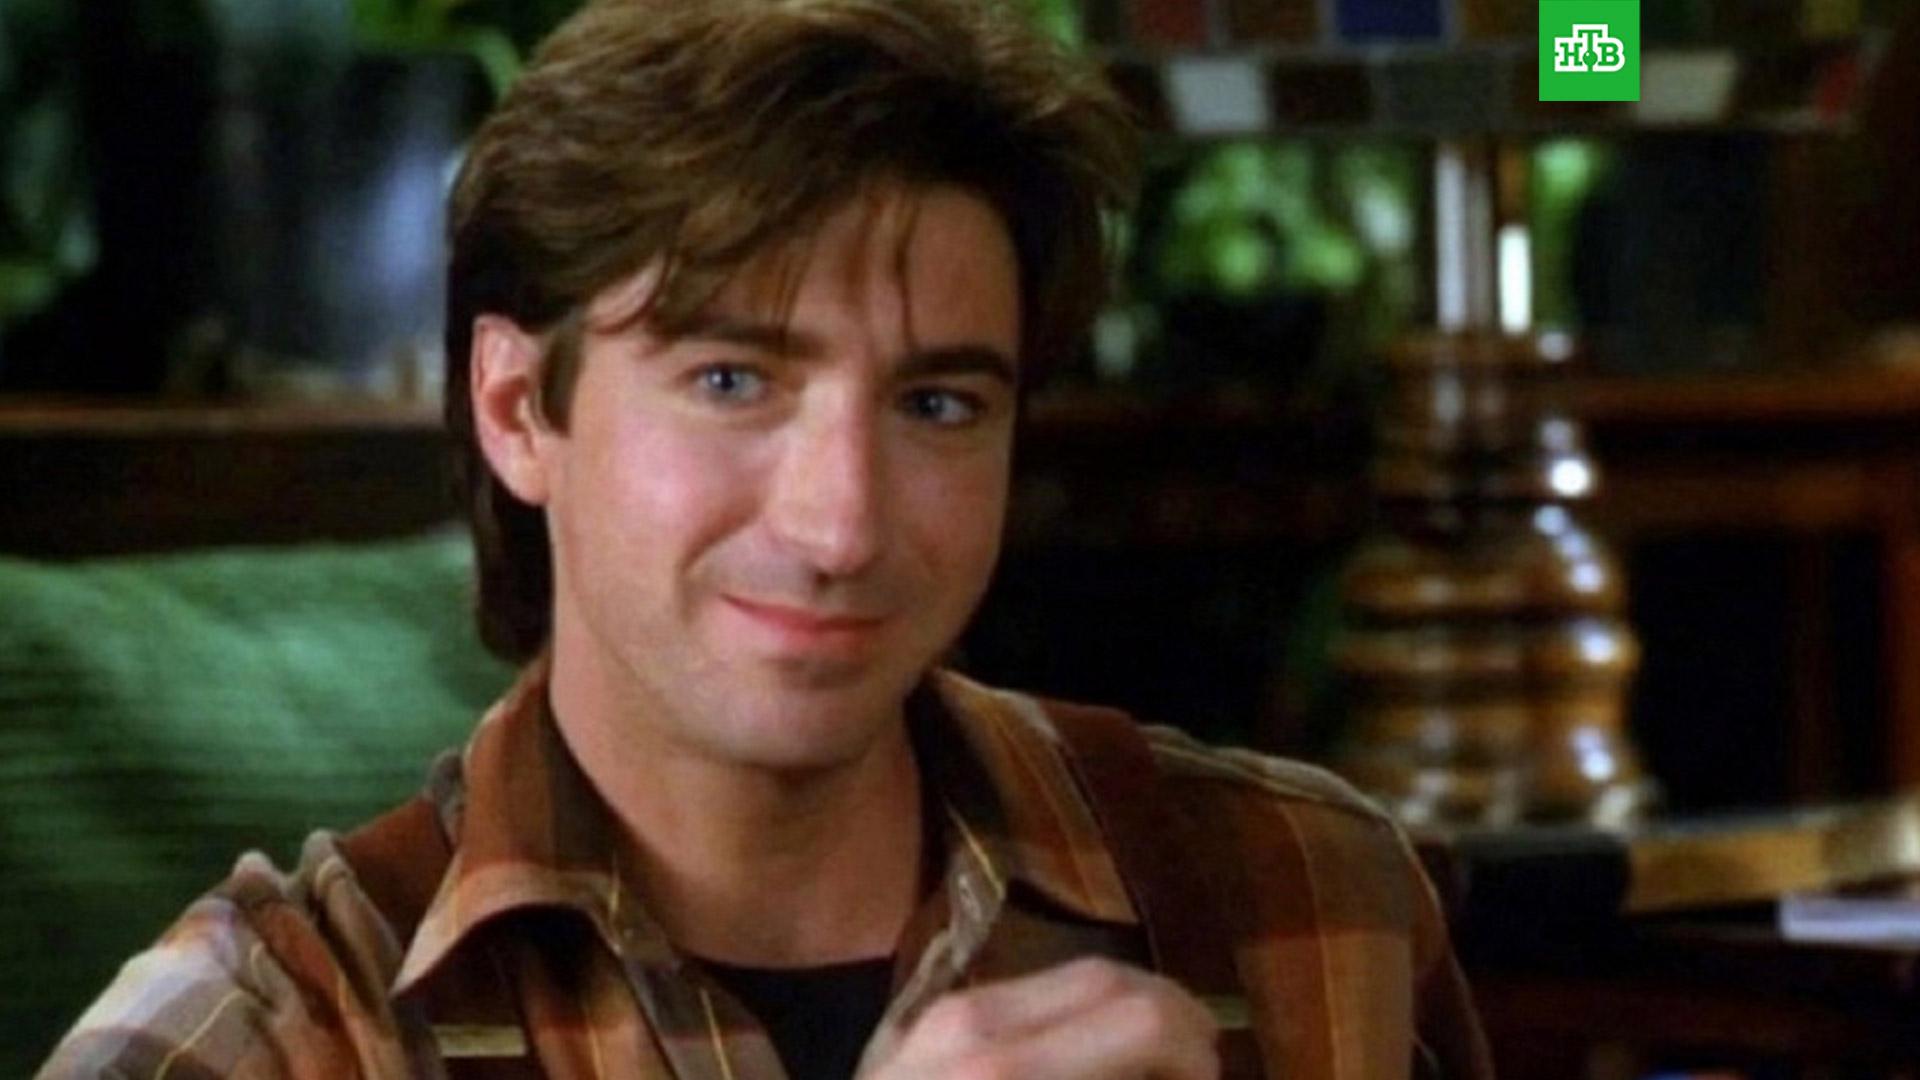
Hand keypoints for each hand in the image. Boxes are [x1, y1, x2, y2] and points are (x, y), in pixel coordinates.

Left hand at [861, 957, 1220, 1079]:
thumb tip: (1182, 1074)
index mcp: (1005, 1074)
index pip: (1142, 1016)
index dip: (1195, 1050)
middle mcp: (980, 1026)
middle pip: (1115, 981)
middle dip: (1176, 1022)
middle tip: (1198, 1072)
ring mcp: (950, 1017)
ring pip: (1078, 977)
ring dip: (1132, 1015)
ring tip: (1154, 1069)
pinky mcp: (934, 1022)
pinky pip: (1035, 995)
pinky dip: (1083, 1021)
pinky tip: (1092, 1067)